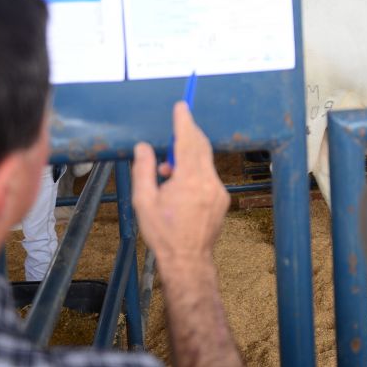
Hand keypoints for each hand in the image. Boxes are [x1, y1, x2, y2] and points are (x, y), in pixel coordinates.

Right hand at [132, 102, 229, 264]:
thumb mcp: (144, 201)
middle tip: (175, 128)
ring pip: (205, 162)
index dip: (184, 122)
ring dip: (188, 158)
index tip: (181, 106)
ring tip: (166, 173)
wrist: (187, 260)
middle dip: (188, 135)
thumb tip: (144, 148)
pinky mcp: (223, 199)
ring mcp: (219, 191)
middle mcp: (209, 182)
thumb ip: (143, 170)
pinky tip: (180, 186)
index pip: (187, 141)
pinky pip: (209, 176)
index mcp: (188, 180)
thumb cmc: (163, 233)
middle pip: (201, 147)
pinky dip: (196, 172)